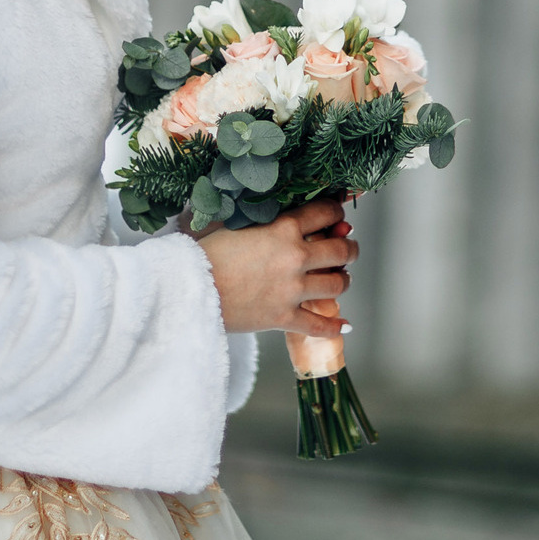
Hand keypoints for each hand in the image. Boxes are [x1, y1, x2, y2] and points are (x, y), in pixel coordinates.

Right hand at [197, 200, 357, 336]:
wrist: (189, 290)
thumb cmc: (205, 254)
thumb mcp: (236, 225)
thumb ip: (264, 221)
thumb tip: (284, 219)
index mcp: (283, 228)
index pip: (324, 213)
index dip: (336, 213)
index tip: (337, 216)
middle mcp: (294, 257)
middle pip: (340, 251)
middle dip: (349, 248)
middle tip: (347, 248)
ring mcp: (292, 290)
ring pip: (337, 285)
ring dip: (344, 280)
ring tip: (340, 278)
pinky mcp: (283, 317)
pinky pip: (319, 325)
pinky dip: (334, 326)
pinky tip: (343, 324)